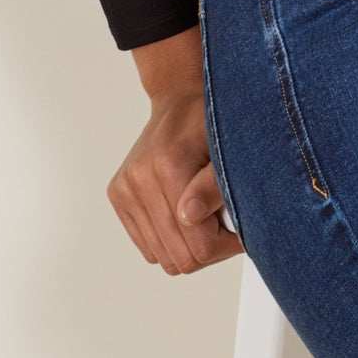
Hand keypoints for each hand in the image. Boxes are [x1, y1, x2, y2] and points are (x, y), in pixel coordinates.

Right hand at [107, 25, 243, 273]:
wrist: (179, 98)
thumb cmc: (208, 121)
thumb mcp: (225, 149)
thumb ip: (214, 186)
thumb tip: (192, 218)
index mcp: (168, 168)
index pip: (198, 245)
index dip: (226, 244)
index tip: (240, 229)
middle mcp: (138, 181)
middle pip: (178, 258)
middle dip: (208, 249)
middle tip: (223, 223)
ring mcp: (124, 190)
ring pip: (161, 257)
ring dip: (187, 246)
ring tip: (203, 216)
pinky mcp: (118, 196)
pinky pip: (147, 246)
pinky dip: (168, 240)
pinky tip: (182, 214)